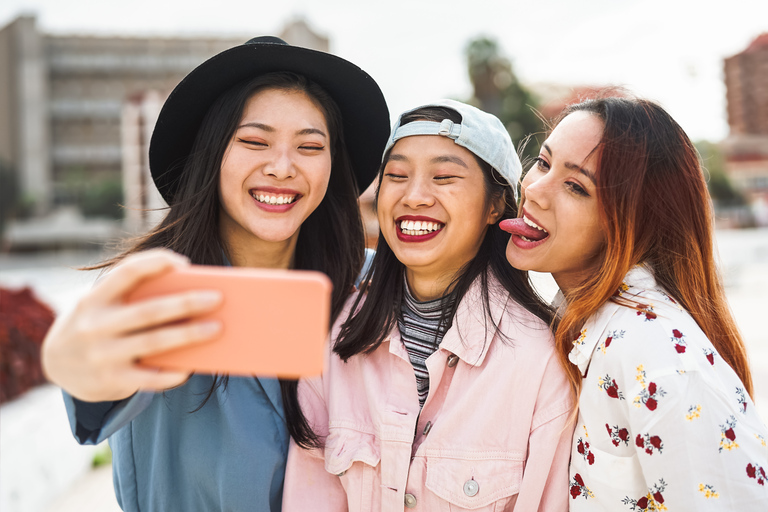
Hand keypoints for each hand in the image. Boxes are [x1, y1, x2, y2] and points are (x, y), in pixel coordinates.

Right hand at [42, 249, 222, 401]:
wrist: (57, 364)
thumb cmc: (97, 324)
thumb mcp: (103, 305)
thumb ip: (133, 296)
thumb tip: (189, 295)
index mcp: (95, 298)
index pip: (127, 272)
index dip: (156, 263)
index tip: (185, 263)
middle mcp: (95, 325)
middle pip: (149, 311)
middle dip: (186, 303)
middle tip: (217, 298)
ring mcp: (102, 354)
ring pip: (154, 343)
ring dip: (189, 335)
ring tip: (217, 328)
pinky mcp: (110, 380)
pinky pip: (148, 378)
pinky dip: (171, 373)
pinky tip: (191, 368)